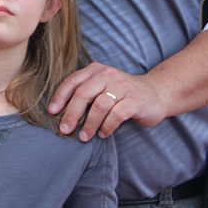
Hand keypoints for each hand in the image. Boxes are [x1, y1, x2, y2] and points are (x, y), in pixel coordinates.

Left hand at [48, 62, 166, 140]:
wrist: (155, 94)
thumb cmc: (121, 94)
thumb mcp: (101, 87)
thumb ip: (84, 93)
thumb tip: (59, 112)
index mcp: (95, 70)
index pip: (72, 82)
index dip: (60, 97)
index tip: (52, 112)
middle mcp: (108, 75)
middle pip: (83, 94)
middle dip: (71, 114)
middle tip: (65, 130)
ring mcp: (123, 86)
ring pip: (99, 106)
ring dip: (89, 124)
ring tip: (84, 137)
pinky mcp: (136, 100)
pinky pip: (116, 115)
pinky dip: (107, 127)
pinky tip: (103, 134)